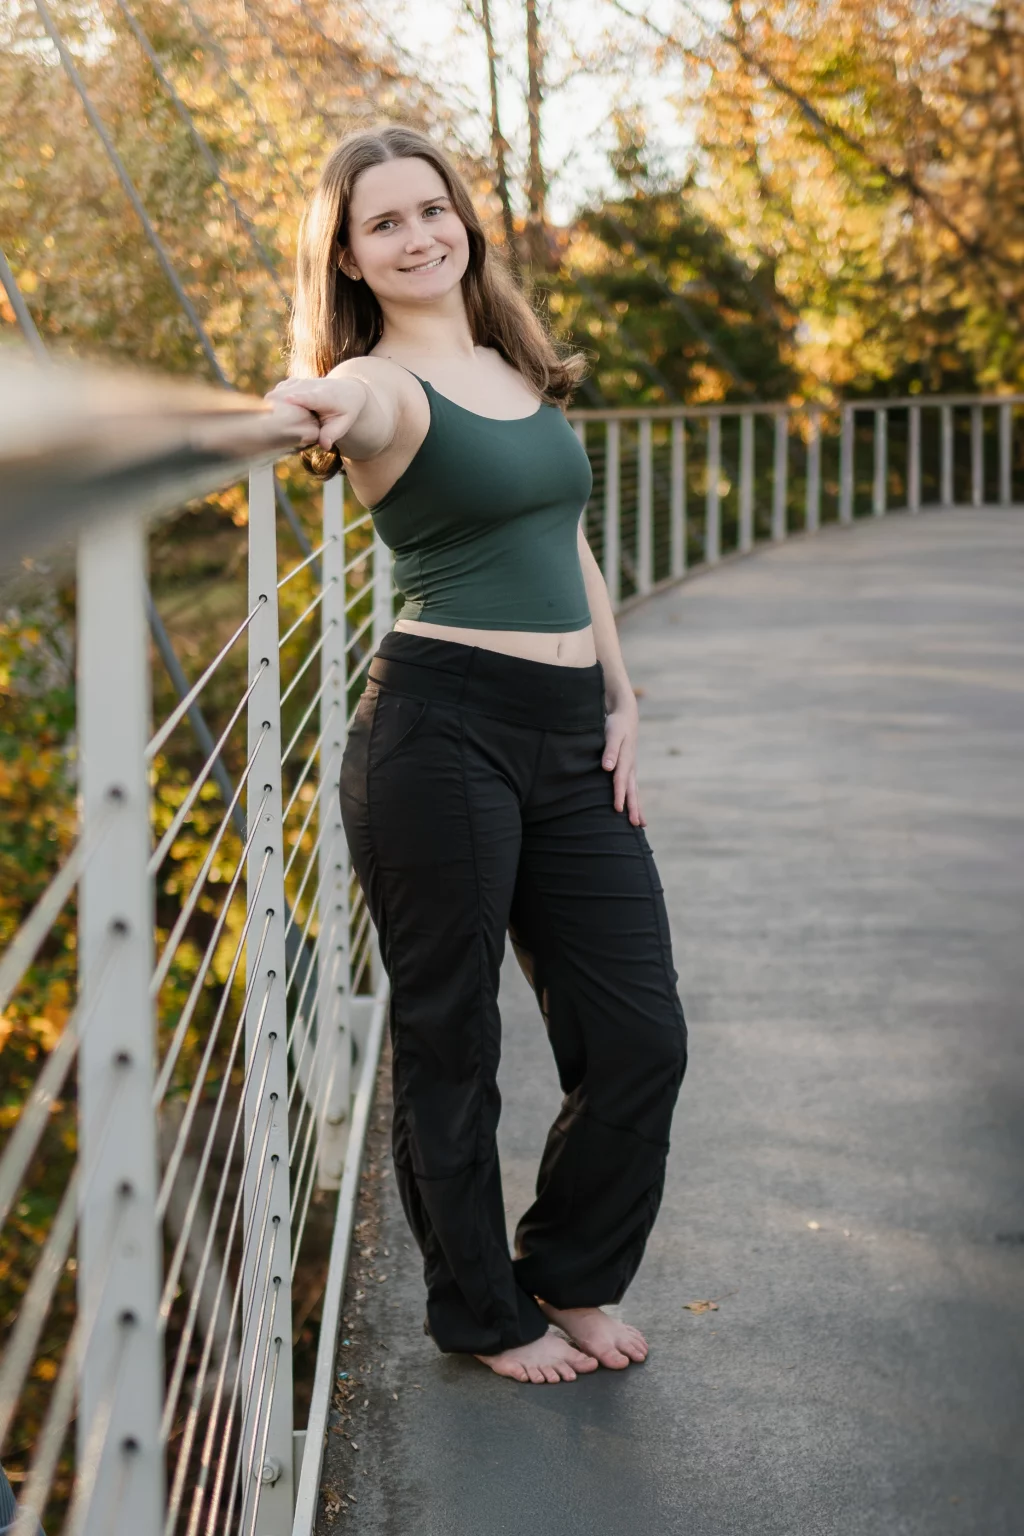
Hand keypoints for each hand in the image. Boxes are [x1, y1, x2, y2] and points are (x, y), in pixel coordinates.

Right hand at [264, 375, 367, 451]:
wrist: (346, 390)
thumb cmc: (345, 411)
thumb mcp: (343, 423)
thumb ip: (332, 434)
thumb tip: (325, 445)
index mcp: (324, 396)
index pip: (311, 397)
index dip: (298, 398)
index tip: (287, 399)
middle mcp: (309, 385)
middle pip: (287, 394)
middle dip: (276, 408)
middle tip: (268, 427)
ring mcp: (298, 382)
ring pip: (277, 394)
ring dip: (271, 408)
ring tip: (270, 425)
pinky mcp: (290, 383)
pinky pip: (275, 394)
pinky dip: (271, 405)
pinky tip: (274, 417)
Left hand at [602, 695, 645, 826]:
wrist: (626, 716)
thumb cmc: (616, 724)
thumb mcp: (611, 734)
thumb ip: (609, 750)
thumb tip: (607, 767)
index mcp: (626, 760)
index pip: (620, 781)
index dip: (619, 795)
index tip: (618, 809)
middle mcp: (631, 767)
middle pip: (632, 790)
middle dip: (634, 808)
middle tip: (637, 825)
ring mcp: (632, 769)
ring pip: (634, 791)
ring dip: (636, 807)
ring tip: (640, 824)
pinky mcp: (630, 769)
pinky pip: (632, 788)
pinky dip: (634, 799)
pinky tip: (634, 809)